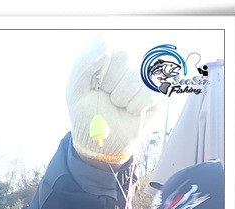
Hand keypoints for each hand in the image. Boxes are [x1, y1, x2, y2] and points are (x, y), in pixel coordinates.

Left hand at [66, 36, 159, 166]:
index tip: (94, 84)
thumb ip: (84, 64)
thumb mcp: (75, 88)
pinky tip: (131, 109)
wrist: (101, 140)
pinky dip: (134, 108)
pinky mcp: (159, 88)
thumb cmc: (87, 112)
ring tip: (118, 103)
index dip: (99, 69)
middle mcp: (130, 54)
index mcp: (108, 49)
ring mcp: (146, 71)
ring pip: (136, 77)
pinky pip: (149, 93)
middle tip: (107, 95)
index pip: (108, 43)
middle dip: (110, 84)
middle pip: (125, 57)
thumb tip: (106, 46)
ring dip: (122, 99)